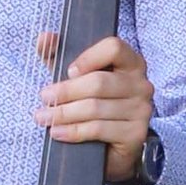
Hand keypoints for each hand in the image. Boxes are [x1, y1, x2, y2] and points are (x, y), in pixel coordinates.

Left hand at [33, 32, 153, 184]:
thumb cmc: (93, 103)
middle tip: (44, 98)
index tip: (68, 71)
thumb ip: (59, 56)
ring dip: (64, 114)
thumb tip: (44, 38)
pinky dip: (74, 131)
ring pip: (95, 108)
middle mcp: (141, 84)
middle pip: (99, 82)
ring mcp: (141, 109)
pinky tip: (58, 132)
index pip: (114, 48)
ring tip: (44, 118)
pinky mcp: (136, 133)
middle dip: (66, 91)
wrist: (109, 146)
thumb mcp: (74, 78)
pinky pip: (99, 129)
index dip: (89, 57)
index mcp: (130, 62)